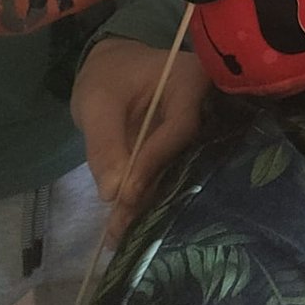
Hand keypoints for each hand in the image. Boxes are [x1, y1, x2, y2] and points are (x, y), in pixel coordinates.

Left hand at [72, 37, 210, 241]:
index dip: (155, 160)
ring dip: (148, 203)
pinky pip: (171, 176)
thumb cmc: (109, 76)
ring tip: (118, 234)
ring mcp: (200, 130)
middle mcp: (207, 107)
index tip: (126, 192)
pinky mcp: (187, 151)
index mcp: (192, 81)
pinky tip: (124, 227)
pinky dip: (147, 199)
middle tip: (123, 226)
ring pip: (179, 172)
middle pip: (187, 155)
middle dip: (154, 191)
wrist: (115, 70)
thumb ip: (104, 144)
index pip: (182, 126)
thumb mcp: (97, 103)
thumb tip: (113, 193)